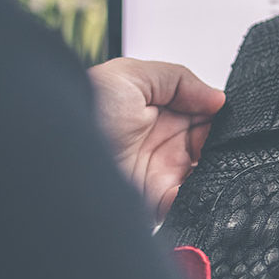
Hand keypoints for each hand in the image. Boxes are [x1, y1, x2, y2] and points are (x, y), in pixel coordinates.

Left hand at [88, 58, 224, 220]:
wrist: (52, 158)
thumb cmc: (82, 112)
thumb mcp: (130, 76)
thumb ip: (179, 80)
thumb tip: (217, 97)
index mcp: (157, 110)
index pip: (203, 112)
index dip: (218, 113)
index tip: (226, 113)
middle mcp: (161, 142)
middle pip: (210, 144)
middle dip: (221, 142)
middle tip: (218, 138)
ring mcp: (161, 173)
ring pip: (206, 173)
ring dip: (214, 167)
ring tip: (206, 158)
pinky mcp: (158, 202)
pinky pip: (190, 201)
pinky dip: (199, 194)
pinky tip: (192, 180)